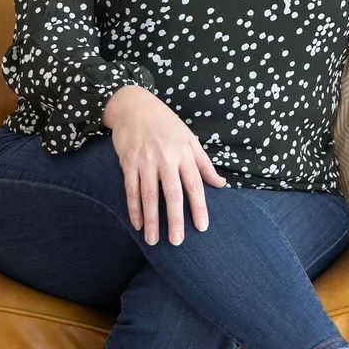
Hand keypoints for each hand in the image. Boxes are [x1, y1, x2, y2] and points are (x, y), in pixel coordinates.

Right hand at [102, 86, 227, 244]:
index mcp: (184, 153)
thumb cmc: (166, 124)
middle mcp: (166, 158)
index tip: (202, 227)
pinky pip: (130, 189)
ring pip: (149, 195)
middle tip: (177, 242)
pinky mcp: (128, 162)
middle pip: (172, 193)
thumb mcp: (190, 139)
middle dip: (175, 219)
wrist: (135, 106)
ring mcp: (145, 160)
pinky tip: (137, 224)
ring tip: (153, 241)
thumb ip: (204, 163)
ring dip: (152, 219)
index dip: (199, 206)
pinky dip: (133, 208)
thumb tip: (221, 184)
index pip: (195, 184)